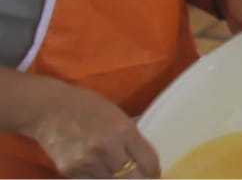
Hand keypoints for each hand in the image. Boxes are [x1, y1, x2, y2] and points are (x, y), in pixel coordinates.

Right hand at [28, 81, 159, 177]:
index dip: (154, 171)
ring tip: (117, 172)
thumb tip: (146, 156)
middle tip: (140, 177)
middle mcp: (107, 148)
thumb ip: (132, 136)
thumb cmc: (87, 107)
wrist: (48, 109)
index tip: (154, 174)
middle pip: (133, 179)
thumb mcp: (117, 115)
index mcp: (124, 130)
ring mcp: (87, 161)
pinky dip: (97, 179)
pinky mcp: (70, 171)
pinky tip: (98, 170)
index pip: (148, 162)